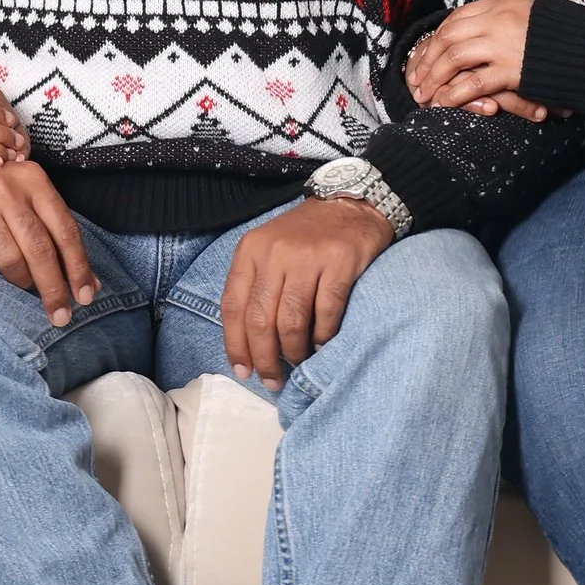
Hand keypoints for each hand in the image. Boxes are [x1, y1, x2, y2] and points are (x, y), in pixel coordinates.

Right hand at [0, 160, 98, 326]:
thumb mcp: (29, 203)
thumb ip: (57, 237)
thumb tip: (91, 285)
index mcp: (33, 179)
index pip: (65, 230)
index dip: (78, 268)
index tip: (85, 296)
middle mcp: (6, 187)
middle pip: (40, 249)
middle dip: (53, 288)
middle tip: (60, 316)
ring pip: (11, 260)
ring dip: (22, 282)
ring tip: (24, 285)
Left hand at [219, 200, 392, 386]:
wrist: (351, 204)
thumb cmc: (306, 236)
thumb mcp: (269, 249)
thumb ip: (255, 286)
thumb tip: (250, 343)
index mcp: (250, 250)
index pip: (233, 306)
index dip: (235, 345)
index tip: (243, 371)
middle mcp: (275, 252)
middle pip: (260, 320)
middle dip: (264, 358)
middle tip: (272, 379)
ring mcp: (307, 257)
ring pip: (291, 321)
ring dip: (293, 352)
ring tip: (298, 362)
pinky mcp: (340, 262)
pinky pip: (326, 313)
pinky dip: (322, 337)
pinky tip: (321, 345)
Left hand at [407, 0, 547, 118]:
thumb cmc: (567, 35)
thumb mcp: (534, 13)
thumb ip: (508, 16)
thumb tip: (484, 24)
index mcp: (503, 3)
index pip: (458, 17)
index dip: (438, 36)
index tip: (426, 51)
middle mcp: (499, 19)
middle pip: (449, 35)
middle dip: (427, 57)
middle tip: (415, 77)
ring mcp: (504, 44)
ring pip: (454, 57)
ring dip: (434, 77)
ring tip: (423, 93)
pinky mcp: (511, 70)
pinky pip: (472, 83)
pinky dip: (453, 94)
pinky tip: (442, 104)